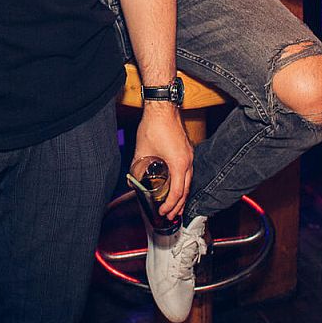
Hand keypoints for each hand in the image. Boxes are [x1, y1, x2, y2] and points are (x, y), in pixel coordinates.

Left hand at [132, 103, 193, 220]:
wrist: (162, 107)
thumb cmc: (154, 126)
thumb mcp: (141, 151)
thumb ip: (136, 168)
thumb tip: (132, 182)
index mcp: (178, 164)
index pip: (177, 192)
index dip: (170, 205)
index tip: (163, 212)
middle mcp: (187, 161)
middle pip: (186, 189)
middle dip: (179, 205)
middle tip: (171, 215)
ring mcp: (189, 155)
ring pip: (189, 180)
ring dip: (182, 194)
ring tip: (175, 204)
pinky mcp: (187, 150)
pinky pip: (188, 171)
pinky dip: (183, 182)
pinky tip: (176, 184)